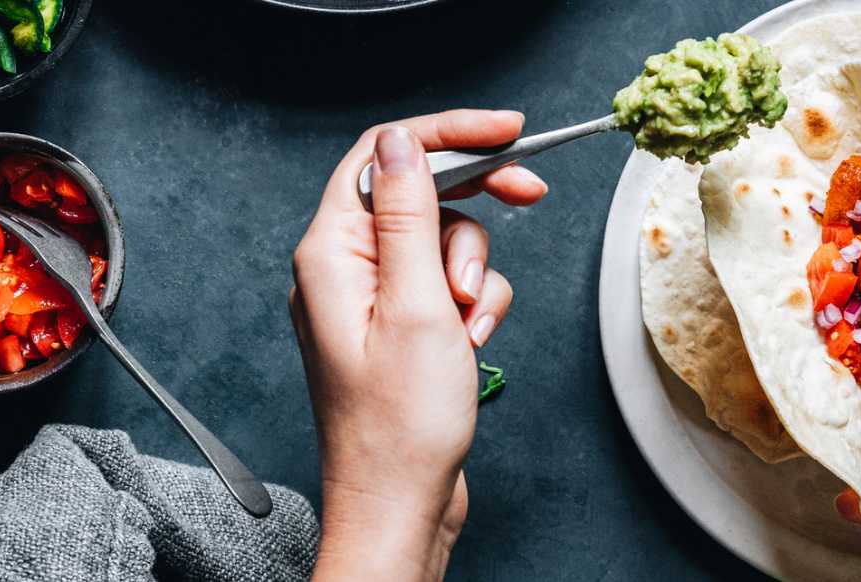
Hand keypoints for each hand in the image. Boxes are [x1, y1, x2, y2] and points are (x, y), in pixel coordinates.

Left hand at [290, 110, 545, 580]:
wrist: (400, 505)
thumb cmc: (398, 427)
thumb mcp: (416, 305)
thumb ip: (412, 215)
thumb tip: (402, 142)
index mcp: (331, 253)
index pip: (385, 155)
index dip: (448, 133)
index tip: (506, 130)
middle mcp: (343, 269)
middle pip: (421, 192)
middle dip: (476, 203)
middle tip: (529, 192)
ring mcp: (372, 300)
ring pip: (445, 242)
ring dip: (475, 272)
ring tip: (468, 321)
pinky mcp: (400, 328)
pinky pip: (449, 286)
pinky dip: (474, 306)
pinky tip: (471, 341)